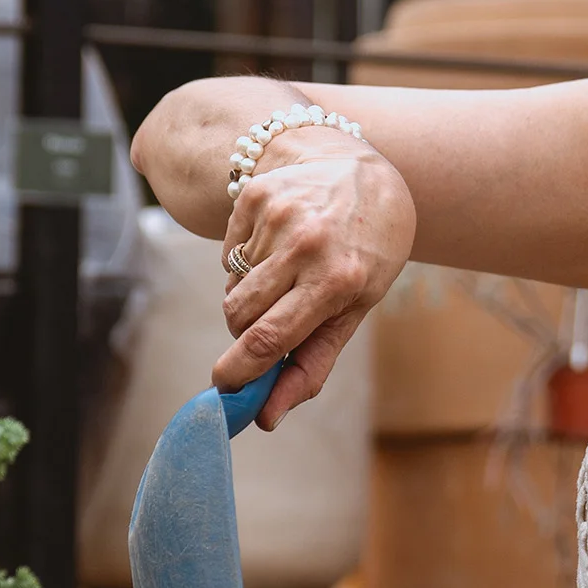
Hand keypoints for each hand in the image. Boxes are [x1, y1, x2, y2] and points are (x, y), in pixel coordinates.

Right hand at [214, 136, 415, 429]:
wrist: (364, 171)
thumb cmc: (366, 250)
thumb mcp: (355, 309)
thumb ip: (310, 366)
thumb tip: (265, 416)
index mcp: (338, 280)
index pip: (268, 338)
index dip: (237, 371)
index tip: (222, 388)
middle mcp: (307, 245)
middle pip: (239, 316)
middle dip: (246, 331)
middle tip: (274, 318)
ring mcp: (278, 216)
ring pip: (231, 288)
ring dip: (248, 296)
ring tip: (285, 274)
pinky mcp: (255, 198)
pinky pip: (228, 256)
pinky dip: (244, 263)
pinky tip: (276, 244)